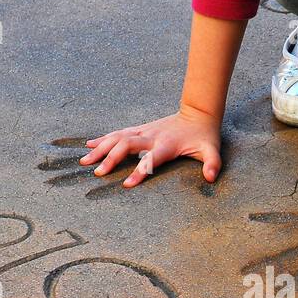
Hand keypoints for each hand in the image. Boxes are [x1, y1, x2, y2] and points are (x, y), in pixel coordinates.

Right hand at [80, 105, 222, 187]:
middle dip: (111, 159)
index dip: (140, 171)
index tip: (126, 184)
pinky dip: (103, 138)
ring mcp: (144, 131)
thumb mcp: (212, 150)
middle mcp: (152, 136)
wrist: (198, 113)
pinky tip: (89, 144)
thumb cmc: (204, 136)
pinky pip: (118, 133)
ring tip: (84, 161)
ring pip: (118, 138)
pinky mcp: (140, 128)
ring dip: (101, 148)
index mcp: (167, 145)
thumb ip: (212, 164)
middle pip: (127, 146)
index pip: (151, 159)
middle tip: (97, 173)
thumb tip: (211, 178)